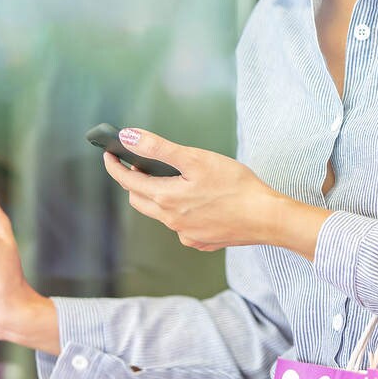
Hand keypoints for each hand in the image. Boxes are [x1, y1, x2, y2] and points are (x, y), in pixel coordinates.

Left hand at [103, 128, 287, 250]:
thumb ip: (159, 148)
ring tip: (173, 180)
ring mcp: (187, 234)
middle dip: (134, 182)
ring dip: (159, 197)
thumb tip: (129, 137)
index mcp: (166, 198)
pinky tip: (199, 203)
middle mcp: (171, 221)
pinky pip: (182, 226)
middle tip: (138, 165)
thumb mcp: (196, 159)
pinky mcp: (203, 241)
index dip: (116, 166)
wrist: (267, 218)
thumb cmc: (236, 186)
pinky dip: (181, 212)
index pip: (128, 181)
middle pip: (140, 200)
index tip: (110, 154)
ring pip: (162, 214)